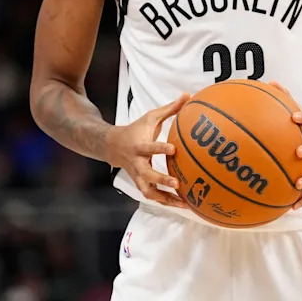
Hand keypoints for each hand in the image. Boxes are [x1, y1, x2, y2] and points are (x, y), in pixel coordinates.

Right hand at [106, 93, 190, 207]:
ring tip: (183, 204)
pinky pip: (153, 196)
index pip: (149, 148)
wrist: (113, 146)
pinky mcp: (141, 184)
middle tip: (177, 183)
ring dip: (165, 199)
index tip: (173, 149)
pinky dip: (166, 202)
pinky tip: (182, 205)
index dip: (159, 149)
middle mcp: (137, 164)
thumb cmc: (136, 130)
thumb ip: (170, 109)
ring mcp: (138, 176)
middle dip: (161, 180)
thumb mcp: (150, 117)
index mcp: (139, 146)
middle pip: (147, 176)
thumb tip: (188, 95)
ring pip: (149, 192)